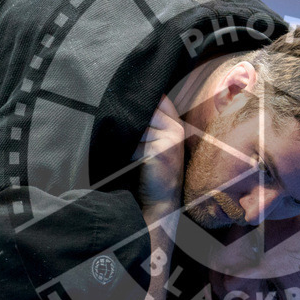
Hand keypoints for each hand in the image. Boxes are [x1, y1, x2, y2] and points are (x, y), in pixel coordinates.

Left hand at [133, 95, 184, 218]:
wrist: (161, 200)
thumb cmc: (155, 171)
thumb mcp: (159, 143)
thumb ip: (152, 124)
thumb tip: (126, 104)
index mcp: (177, 125)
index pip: (160, 99)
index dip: (144, 99)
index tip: (129, 100)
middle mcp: (176, 130)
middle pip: (145, 111)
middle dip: (131, 119)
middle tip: (122, 127)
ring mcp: (169, 140)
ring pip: (137, 127)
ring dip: (128, 138)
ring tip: (129, 151)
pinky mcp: (158, 151)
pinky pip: (134, 143)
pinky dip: (127, 152)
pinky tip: (132, 162)